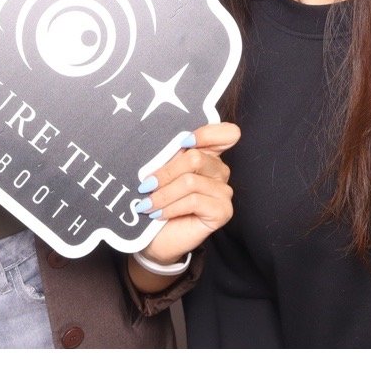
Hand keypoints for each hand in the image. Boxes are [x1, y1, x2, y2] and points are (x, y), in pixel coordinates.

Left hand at [132, 120, 239, 265]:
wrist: (154, 238)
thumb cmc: (157, 200)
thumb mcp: (160, 172)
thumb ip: (168, 155)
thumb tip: (161, 144)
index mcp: (209, 154)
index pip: (227, 133)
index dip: (206, 133)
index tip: (182, 142)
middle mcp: (220, 171)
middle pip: (196, 158)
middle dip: (165, 172)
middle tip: (144, 185)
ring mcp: (224, 192)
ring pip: (190, 182)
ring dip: (162, 194)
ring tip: (146, 204)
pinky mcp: (223, 211)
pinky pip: (194, 201)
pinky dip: (171, 207)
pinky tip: (157, 213)